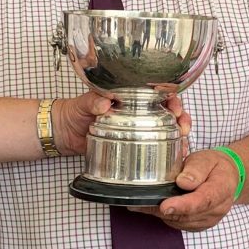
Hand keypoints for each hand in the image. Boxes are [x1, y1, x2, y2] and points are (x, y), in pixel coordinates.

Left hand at [49, 93, 189, 156]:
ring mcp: (138, 128)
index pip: (158, 92)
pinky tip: (175, 156)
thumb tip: (105, 102)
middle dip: (182, 118)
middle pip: (168, 110)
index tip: (175, 107)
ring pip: (166, 128)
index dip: (172, 97)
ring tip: (184, 144)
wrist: (64, 132)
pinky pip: (154, 145)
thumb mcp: (83, 102)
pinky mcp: (133, 143)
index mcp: (130, 95)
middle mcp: (138, 110)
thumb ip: (93, 100)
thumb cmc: (74, 111)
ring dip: (179, 135)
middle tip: (184, 127)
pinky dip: (167, 150)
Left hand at [135, 145, 236, 231]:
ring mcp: (209, 220)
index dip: (183, 205)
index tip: (165, 206)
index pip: (203, 200)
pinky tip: (156, 207)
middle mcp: (218, 208)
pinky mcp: (200, 225)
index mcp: (222, 189)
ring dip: (162, 213)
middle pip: (188, 214)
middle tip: (141, 202)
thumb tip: (183, 182)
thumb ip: (196, 169)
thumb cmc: (215, 167)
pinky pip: (180, 225)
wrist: (228, 178)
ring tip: (144, 202)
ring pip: (181, 221)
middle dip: (164, 210)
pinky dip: (166, 217)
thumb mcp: (207, 159)